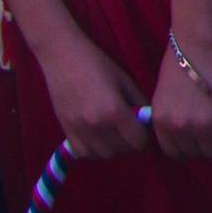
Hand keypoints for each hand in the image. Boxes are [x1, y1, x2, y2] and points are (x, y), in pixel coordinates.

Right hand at [36, 38, 149, 161]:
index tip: (143, 128)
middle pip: (121, 150)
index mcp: (114, 111)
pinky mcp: (65, 130)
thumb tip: (148, 120)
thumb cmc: (98, 64)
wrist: (63, 58)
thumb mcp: (125, 81)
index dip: (144, 136)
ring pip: (103, 154)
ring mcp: (78, 130)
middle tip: (129, 129)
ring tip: (113, 132)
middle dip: (129, 142)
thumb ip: (138, 103)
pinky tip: (97, 136)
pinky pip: (83, 153)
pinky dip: (93, 149)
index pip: (137, 140)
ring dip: (112, 147)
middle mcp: (96, 125)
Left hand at [147, 40, 211, 161]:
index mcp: (160, 122)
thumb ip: (175, 119)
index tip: (197, 139)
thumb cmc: (184, 64)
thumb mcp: (167, 97)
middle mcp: (176, 127)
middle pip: (193, 154)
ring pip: (211, 152)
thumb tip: (192, 138)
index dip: (188, 146)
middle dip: (203, 145)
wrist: (198, 46)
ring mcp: (198, 125)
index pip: (174, 152)